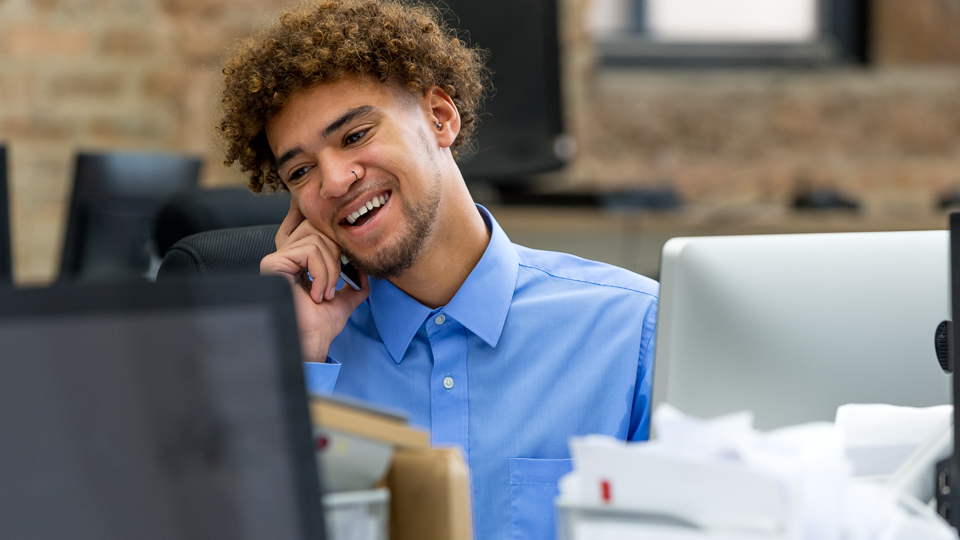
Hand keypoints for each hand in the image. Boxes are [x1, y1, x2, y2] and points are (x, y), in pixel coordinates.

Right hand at [260, 198, 369, 361]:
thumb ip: (354, 283)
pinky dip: (321, 274)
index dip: (339, 249)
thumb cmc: (321, 325)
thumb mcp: (345, 299)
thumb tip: (363, 268)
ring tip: (325, 294)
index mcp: (300, 262)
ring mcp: (278, 258)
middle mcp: (287, 257)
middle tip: (333, 288)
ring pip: (317, 240)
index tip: (343, 276)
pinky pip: (309, 251)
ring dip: (330, 271)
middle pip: (320, 230)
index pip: (323, 233)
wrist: (312, 341)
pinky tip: (316, 294)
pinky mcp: (273, 263)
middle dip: (336, 259)